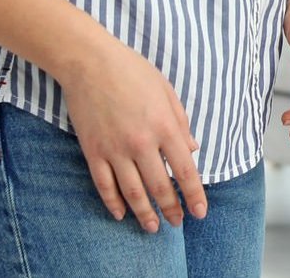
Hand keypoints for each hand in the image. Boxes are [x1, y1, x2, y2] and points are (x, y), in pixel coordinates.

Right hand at [54, 34, 205, 231]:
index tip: (200, 212)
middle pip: (159, 187)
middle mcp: (141, 143)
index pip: (184, 170)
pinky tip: (121, 214)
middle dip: (171, 209)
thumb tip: (193, 150)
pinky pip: (104, 185)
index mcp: (164, 126)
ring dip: (144, 214)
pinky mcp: (93, 151)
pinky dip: (113, 203)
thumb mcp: (167, 91)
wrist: (89, 62)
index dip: (194, 195)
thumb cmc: (132, 71)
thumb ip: (181, 122)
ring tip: (152, 227)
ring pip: (133, 193)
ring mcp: (115, 149)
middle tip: (177, 223)